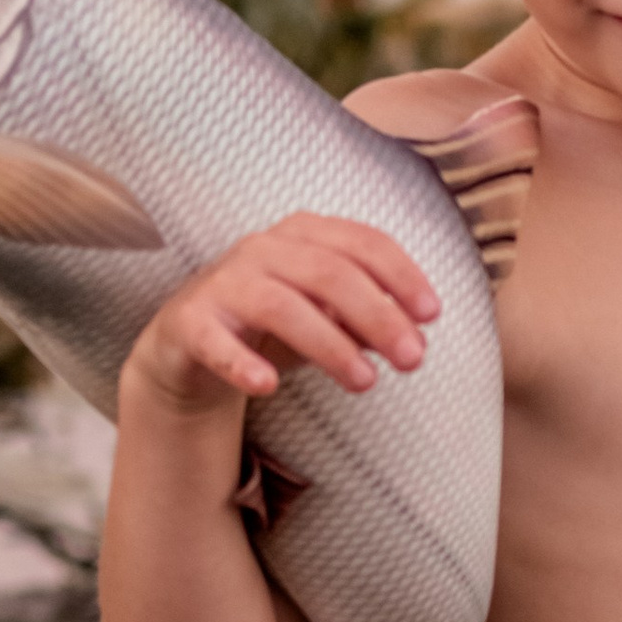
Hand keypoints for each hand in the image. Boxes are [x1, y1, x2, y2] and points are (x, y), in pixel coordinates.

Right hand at [124, 216, 438, 414]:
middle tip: (414, 358)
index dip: (401, 275)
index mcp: (303, 234)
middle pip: (329, 273)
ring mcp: (222, 282)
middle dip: (377, 315)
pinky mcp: (189, 322)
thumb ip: (368, 321)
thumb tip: (415, 337)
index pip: (361, 242)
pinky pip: (216, 341)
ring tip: (365, 382)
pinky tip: (267, 386)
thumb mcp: (327, 317)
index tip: (432, 314)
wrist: (190, 344)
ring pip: (281, 305)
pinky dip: (241, 362)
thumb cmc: (272, 323)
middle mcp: (262, 249)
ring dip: (329, 344)